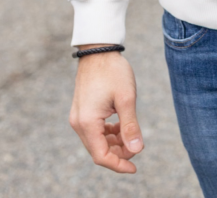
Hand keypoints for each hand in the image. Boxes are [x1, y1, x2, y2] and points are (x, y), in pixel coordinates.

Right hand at [69, 49, 143, 173]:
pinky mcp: (82, 111)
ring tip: (132, 136)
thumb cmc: (113, 71)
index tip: (135, 167)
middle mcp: (78, 123)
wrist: (98, 50)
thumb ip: (131, 125)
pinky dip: (109, 133)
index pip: (101, 156)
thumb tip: (138, 149)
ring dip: (114, 143)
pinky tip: (122, 126)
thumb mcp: (126, 98)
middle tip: (138, 145)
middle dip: (118, 153)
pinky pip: (95, 131)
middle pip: (98, 150)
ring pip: (97, 141)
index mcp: (87, 123)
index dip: (119, 164)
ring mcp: (78, 117)